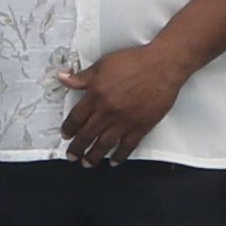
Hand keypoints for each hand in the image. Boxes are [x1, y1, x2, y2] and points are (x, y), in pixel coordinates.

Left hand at [55, 48, 185, 165]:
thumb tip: (63, 78)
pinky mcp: (141, 126)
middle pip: (87, 134)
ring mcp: (124, 121)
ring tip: (87, 163)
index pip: (76, 117)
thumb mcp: (102, 65)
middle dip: (77, 147)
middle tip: (72, 155)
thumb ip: (82, 77)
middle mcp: (108, 111)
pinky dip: (120, 156)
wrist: (162, 67)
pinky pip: (127, 146)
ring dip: (94, 156)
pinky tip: (114, 162)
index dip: (69, 128)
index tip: (66, 134)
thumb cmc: (135, 62)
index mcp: (96, 95)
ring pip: (104, 144)